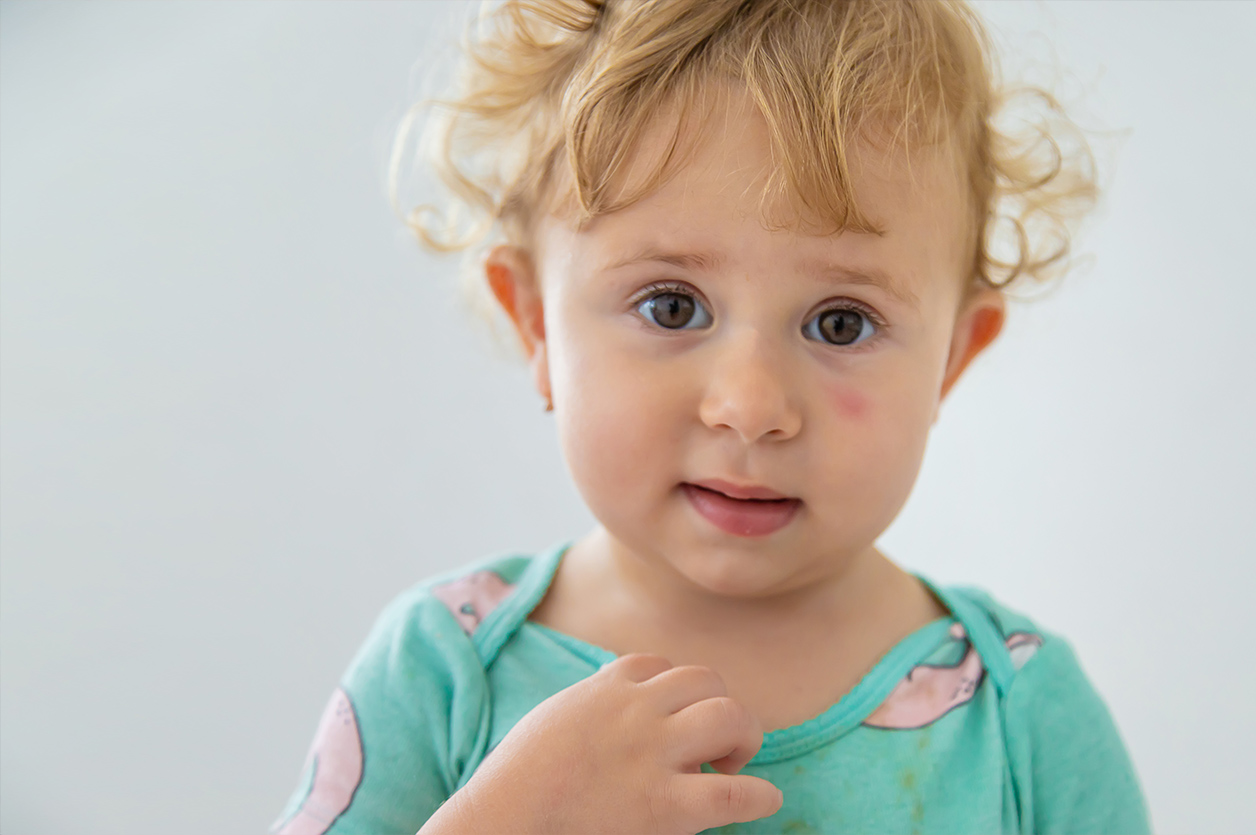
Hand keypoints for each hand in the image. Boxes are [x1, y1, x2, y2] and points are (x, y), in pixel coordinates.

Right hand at [426, 653, 782, 834]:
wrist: (502, 820)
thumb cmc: (515, 783)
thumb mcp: (553, 719)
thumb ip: (589, 708)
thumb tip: (610, 713)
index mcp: (604, 690)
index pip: (658, 665)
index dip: (675, 691)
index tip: (675, 718)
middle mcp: (635, 712)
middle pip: (706, 679)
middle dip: (720, 706)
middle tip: (715, 746)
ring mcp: (652, 755)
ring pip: (728, 716)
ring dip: (742, 736)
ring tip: (731, 765)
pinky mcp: (663, 805)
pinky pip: (733, 793)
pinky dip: (759, 795)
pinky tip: (765, 800)